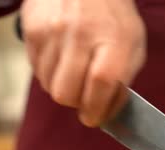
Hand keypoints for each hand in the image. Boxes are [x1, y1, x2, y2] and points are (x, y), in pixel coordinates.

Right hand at [20, 0, 146, 126]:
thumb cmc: (112, 18)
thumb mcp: (132, 45)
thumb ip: (122, 81)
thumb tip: (105, 114)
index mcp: (114, 39)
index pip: (102, 84)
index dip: (97, 109)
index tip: (95, 117)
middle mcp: (81, 34)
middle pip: (66, 94)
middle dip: (75, 103)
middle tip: (83, 94)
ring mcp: (53, 32)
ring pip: (48, 86)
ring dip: (62, 86)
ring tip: (73, 68)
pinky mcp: (32, 31)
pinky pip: (36, 70)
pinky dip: (49, 72)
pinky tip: (60, 56)